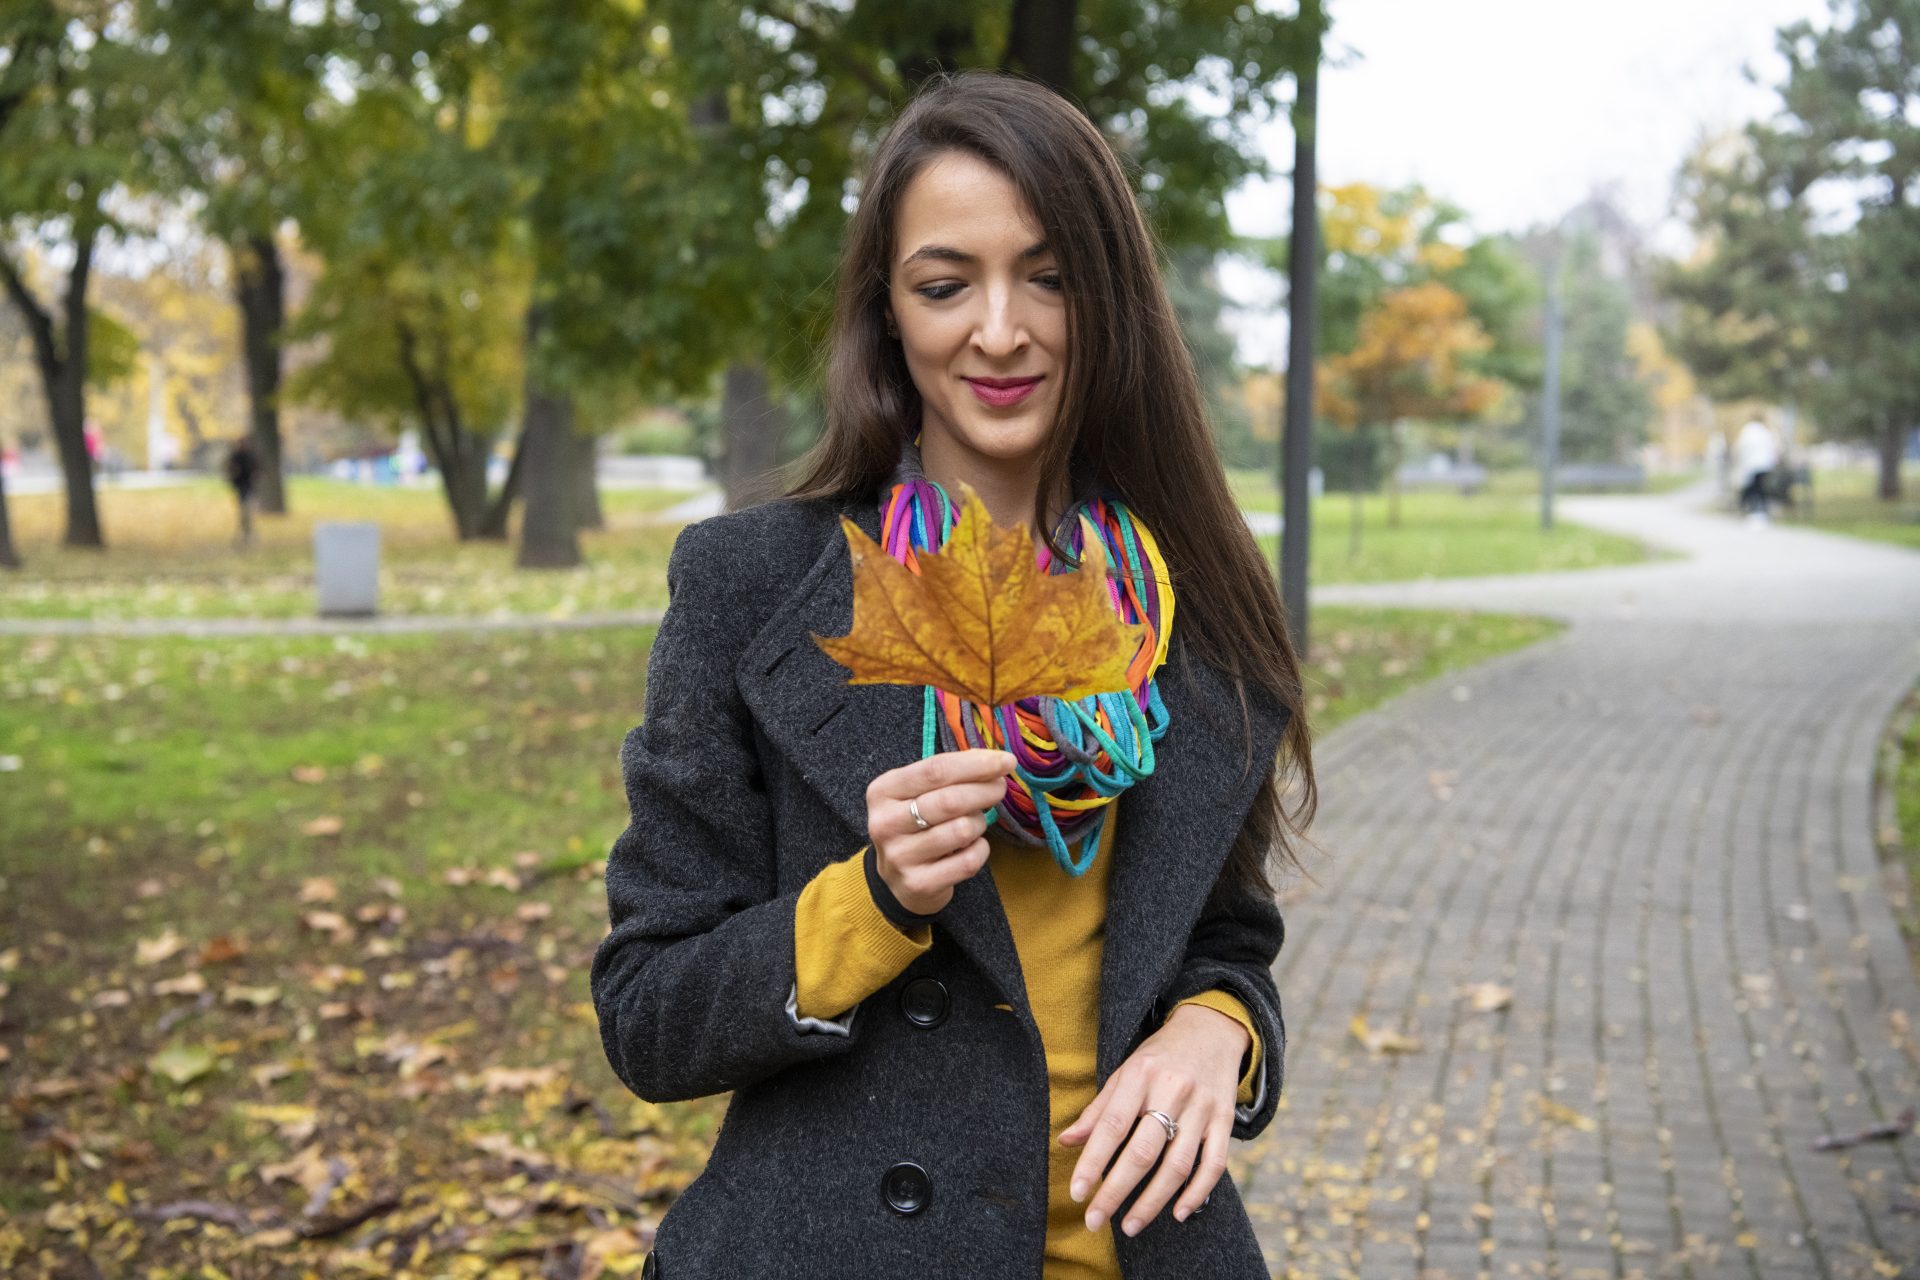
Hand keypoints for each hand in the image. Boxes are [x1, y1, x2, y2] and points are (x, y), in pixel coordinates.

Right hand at [866, 748, 1016, 914]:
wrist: (897, 880)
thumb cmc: (916, 825)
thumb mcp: (919, 793)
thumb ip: (951, 775)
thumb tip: (998, 763)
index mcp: (883, 791)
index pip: (935, 770)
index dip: (976, 764)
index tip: (1006, 761)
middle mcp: (885, 823)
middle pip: (950, 800)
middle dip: (985, 791)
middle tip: (1000, 788)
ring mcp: (899, 857)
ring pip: (962, 831)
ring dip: (979, 824)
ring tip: (974, 824)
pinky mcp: (918, 884)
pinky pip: (968, 861)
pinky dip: (980, 850)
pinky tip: (972, 847)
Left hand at [1059, 1003, 1250, 1237]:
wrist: (1211, 1030)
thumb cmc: (1158, 1058)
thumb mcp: (1124, 1073)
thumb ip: (1098, 1110)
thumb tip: (1065, 1142)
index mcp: (1140, 1076)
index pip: (1111, 1125)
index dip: (1092, 1162)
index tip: (1076, 1193)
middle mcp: (1172, 1091)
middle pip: (1142, 1151)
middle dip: (1116, 1191)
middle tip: (1095, 1220)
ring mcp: (1202, 1107)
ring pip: (1178, 1164)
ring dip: (1153, 1201)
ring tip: (1130, 1225)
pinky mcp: (1224, 1120)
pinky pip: (1214, 1164)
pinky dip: (1197, 1192)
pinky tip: (1179, 1213)